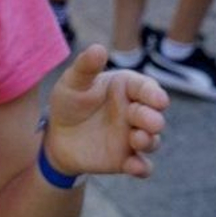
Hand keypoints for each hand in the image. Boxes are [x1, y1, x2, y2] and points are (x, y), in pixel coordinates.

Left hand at [45, 45, 169, 178]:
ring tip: (138, 139)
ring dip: (150, 141)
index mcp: (126, 88)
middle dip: (153, 119)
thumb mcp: (72, 82)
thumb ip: (86, 67)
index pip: (146, 88)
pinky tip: (136, 168)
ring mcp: (133, 136)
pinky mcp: (127, 158)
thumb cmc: (69, 102)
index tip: (158, 100)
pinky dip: (142, 168)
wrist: (57, 136)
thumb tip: (99, 48)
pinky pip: (142, 166)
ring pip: (152, 140)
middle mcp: (135, 111)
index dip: (153, 94)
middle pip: (153, 115)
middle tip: (149, 122)